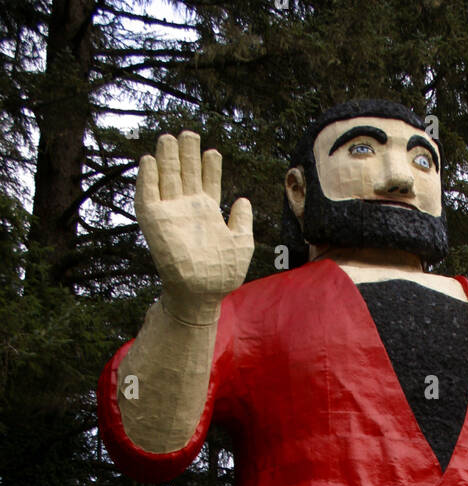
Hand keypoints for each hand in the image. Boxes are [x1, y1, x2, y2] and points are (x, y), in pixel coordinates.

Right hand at [134, 131, 253, 320]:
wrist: (201, 293)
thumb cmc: (223, 274)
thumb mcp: (242, 244)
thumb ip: (243, 221)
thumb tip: (243, 200)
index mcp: (208, 213)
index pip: (207, 182)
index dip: (209, 166)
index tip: (213, 151)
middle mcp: (188, 209)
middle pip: (186, 174)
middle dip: (188, 153)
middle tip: (189, 133)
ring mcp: (171, 213)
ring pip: (167, 178)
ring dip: (167, 158)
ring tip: (170, 137)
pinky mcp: (154, 221)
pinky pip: (147, 195)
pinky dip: (147, 177)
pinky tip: (149, 160)